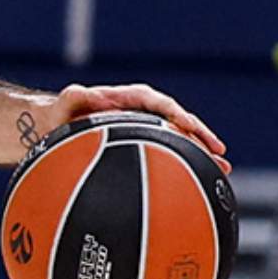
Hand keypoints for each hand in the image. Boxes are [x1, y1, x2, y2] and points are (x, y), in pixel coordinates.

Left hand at [44, 83, 230, 172]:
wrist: (54, 126)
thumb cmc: (59, 114)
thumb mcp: (64, 102)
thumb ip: (76, 96)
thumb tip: (96, 95)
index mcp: (129, 98)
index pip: (159, 103)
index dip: (176, 113)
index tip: (188, 125)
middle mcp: (143, 112)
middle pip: (178, 122)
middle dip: (200, 136)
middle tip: (218, 153)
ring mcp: (146, 129)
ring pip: (180, 140)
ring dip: (201, 153)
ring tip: (222, 171)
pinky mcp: (144, 144)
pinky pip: (169, 153)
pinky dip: (185, 165)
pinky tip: (202, 183)